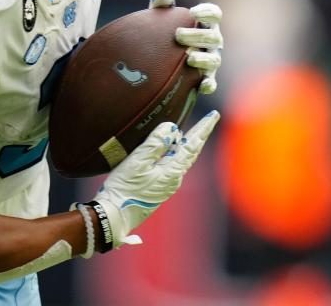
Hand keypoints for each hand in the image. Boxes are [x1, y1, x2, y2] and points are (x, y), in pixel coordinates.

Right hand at [90, 111, 219, 247]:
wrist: (116, 215)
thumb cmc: (125, 188)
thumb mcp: (138, 161)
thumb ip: (155, 143)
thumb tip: (171, 128)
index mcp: (172, 171)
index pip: (192, 145)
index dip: (203, 128)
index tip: (214, 115)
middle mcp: (174, 178)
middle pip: (191, 152)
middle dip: (199, 134)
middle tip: (210, 118)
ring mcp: (167, 184)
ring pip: (181, 159)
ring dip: (187, 143)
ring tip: (194, 130)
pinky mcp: (158, 188)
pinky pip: (172, 165)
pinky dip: (175, 153)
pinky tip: (170, 150)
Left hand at [149, 0, 222, 93]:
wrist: (160, 60)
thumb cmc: (165, 32)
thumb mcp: (161, 16)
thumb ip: (162, 1)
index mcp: (205, 23)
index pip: (214, 14)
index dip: (207, 12)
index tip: (193, 12)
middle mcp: (212, 41)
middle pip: (212, 37)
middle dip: (197, 35)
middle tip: (177, 35)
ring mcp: (210, 60)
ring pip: (214, 59)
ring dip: (204, 59)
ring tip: (189, 58)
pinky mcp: (206, 78)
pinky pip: (212, 82)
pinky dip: (209, 84)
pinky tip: (202, 86)